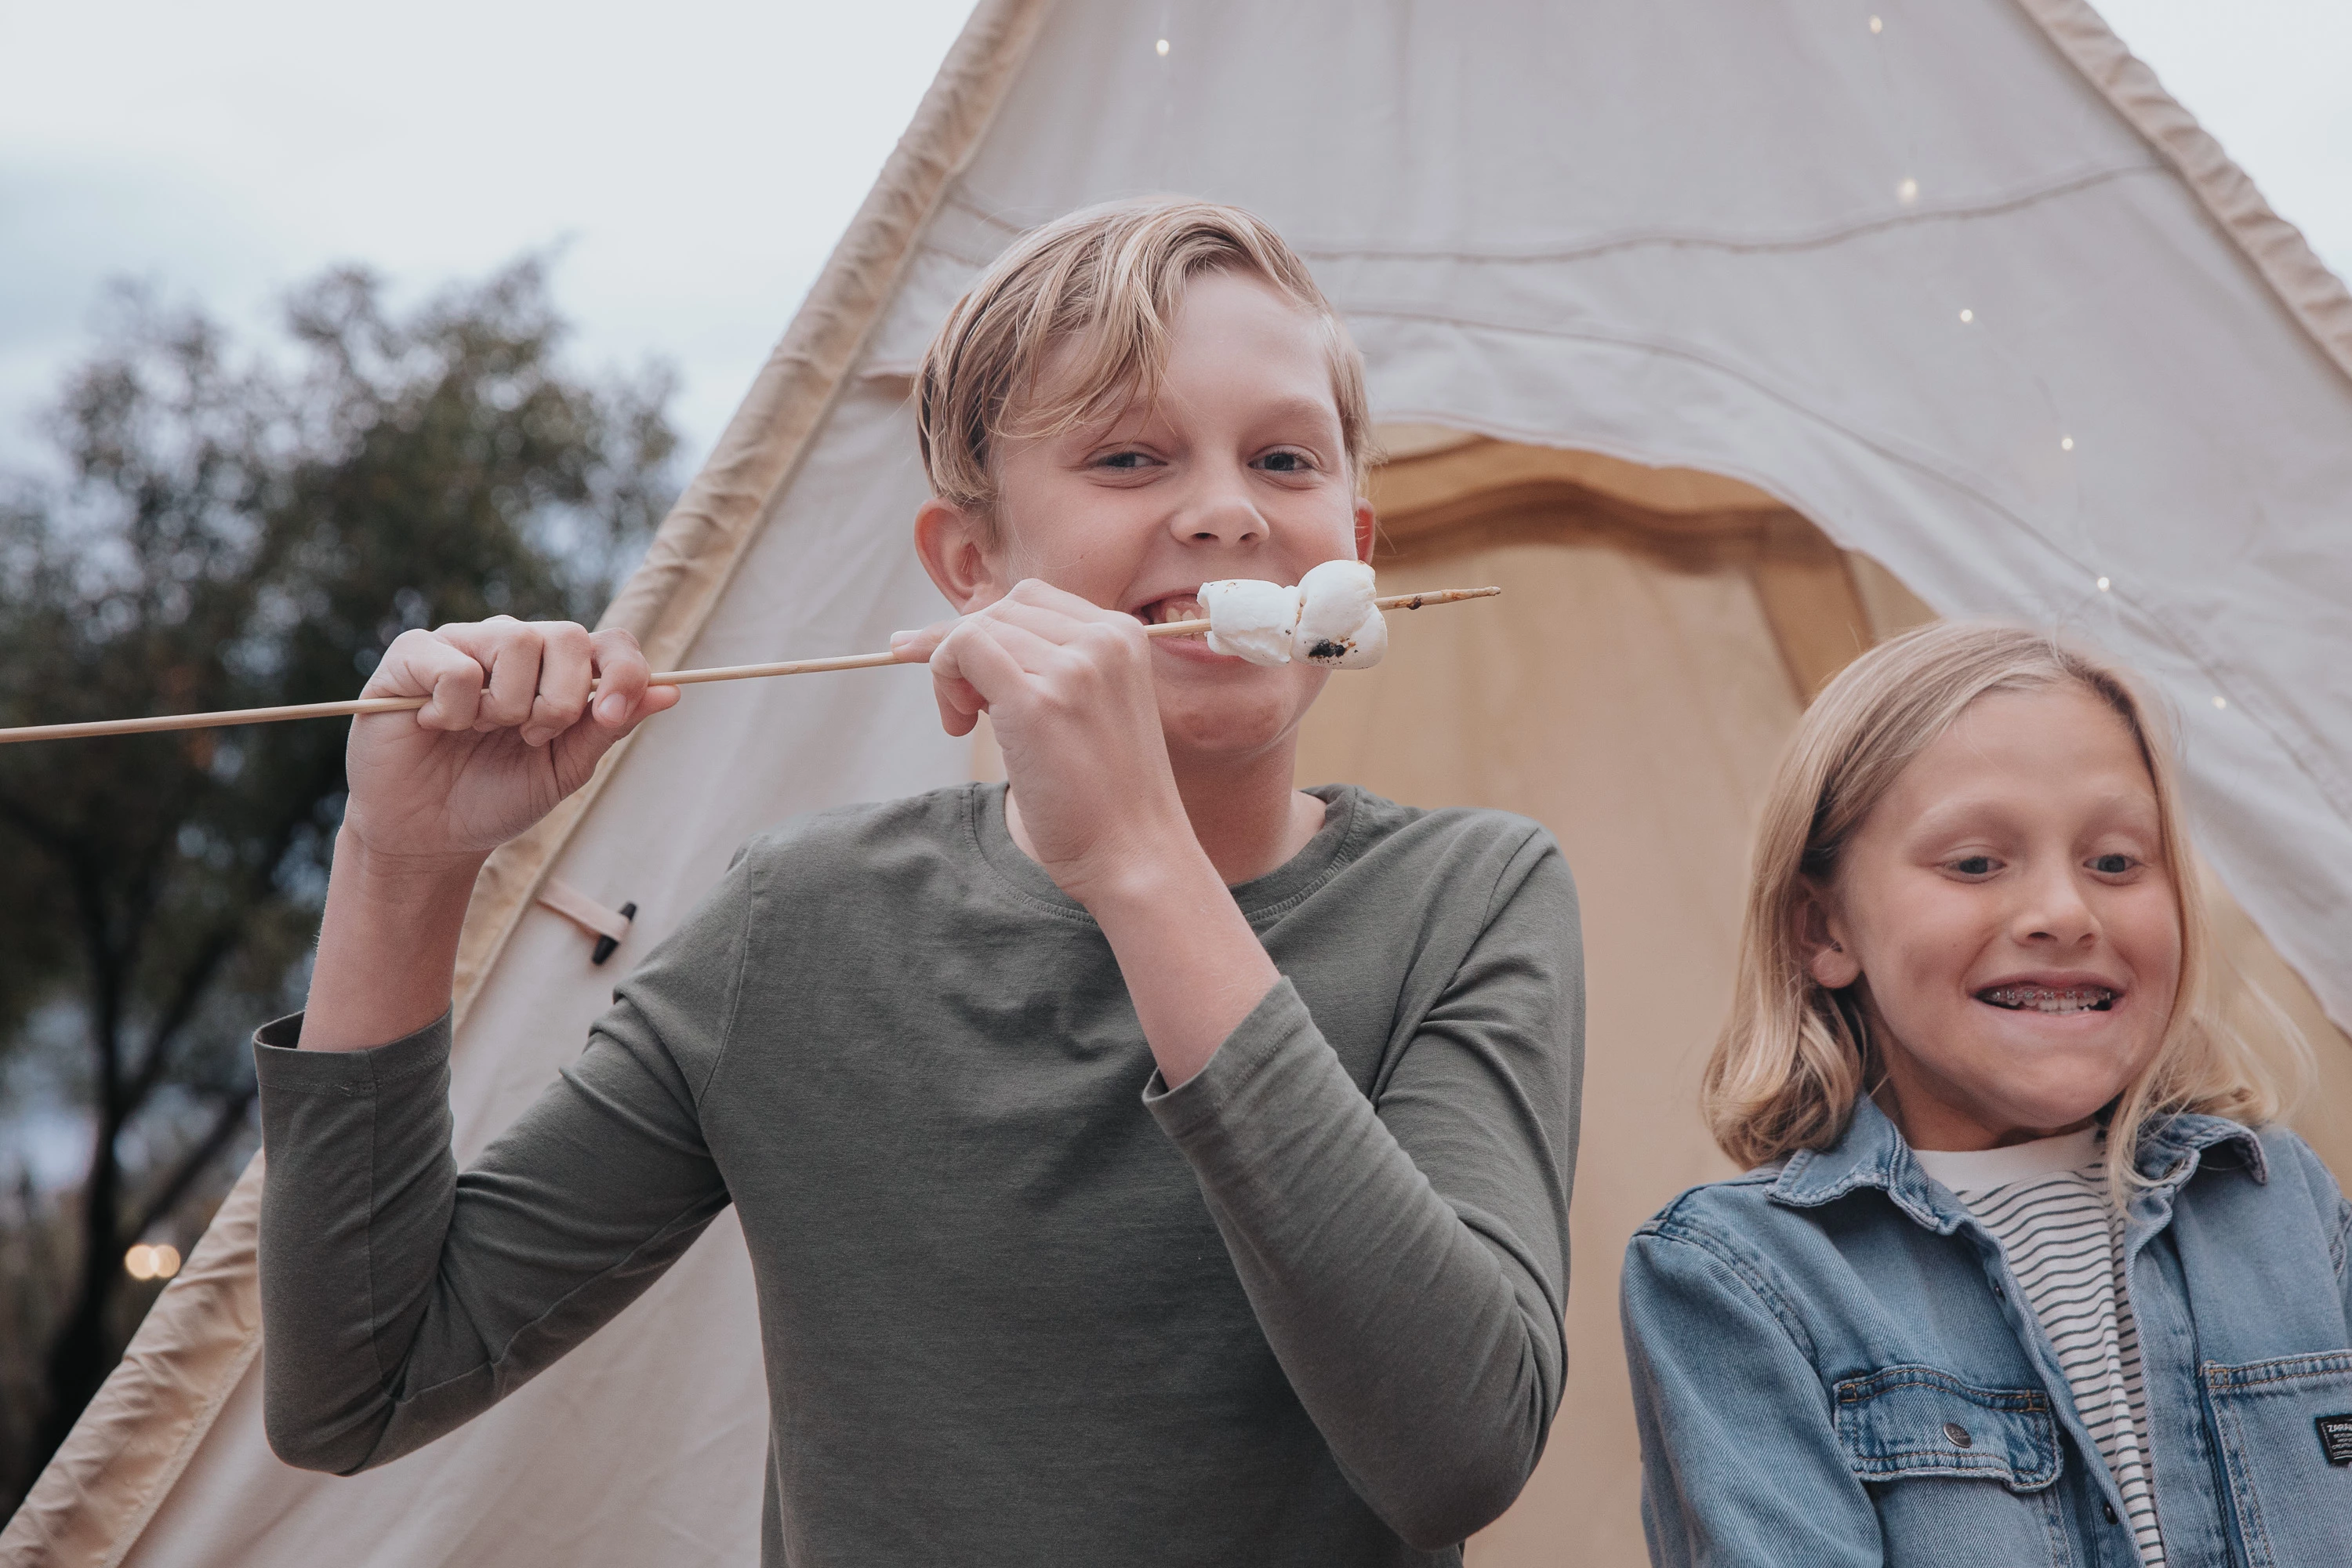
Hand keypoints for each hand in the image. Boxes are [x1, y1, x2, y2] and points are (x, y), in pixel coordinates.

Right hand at [342, 617, 678, 866]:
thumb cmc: (496, 798)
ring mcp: (464, 643)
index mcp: (557, 670)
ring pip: (517, 642)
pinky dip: (454, 710)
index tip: (609, 718)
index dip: (623, 674)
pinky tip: (436, 725)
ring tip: (478, 732)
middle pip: (567, 635)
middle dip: (560, 700)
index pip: (610, 642)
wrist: (428, 836)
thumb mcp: (564, 769)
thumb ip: (608, 727)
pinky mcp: (413, 654)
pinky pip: (456, 666)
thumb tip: (671, 693)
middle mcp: (514, 645)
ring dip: (507, 706)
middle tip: (530, 737)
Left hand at [905, 581, 1195, 905]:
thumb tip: (965, 635)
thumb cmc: (1107, 795)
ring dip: (951, 671)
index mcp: (1123, 635)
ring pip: (977, 629)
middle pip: (1002, 609)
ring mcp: (1073, 669)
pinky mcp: (1037, 702)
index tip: (969, 675)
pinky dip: (944, 676)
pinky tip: (959, 725)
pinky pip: (964, 649)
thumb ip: (1052, 666)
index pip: (1033, 601)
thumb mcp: (1094, 707)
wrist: (1136, 855)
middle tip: (965, 711)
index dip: (991, 632)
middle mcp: (1104, 640)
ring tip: (965, 724)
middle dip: (966, 649)